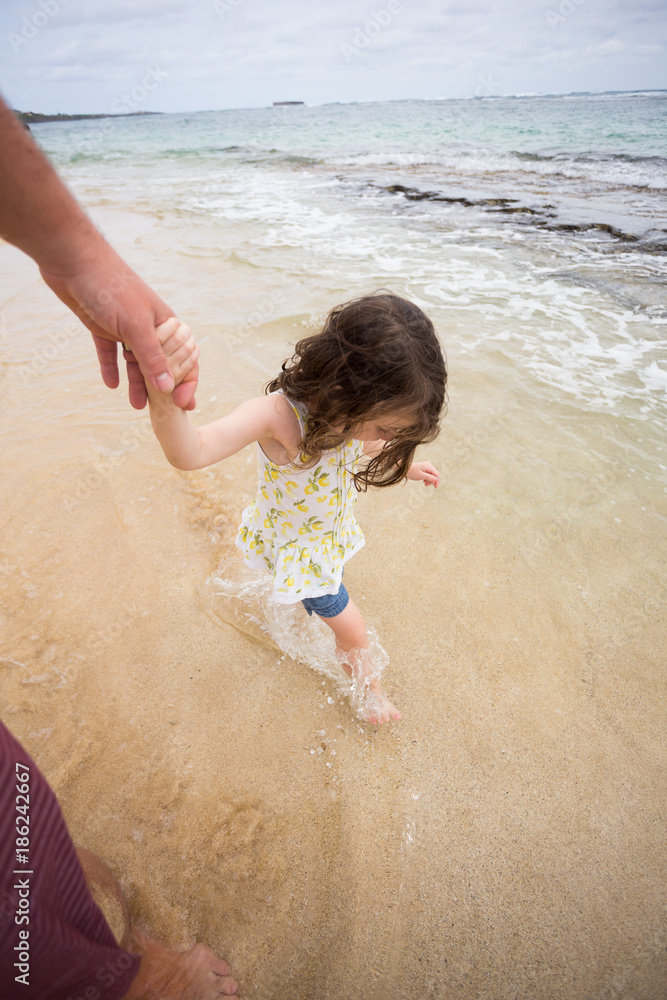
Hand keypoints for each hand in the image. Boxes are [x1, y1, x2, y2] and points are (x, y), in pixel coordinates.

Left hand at [39, 252, 198, 410]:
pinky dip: (110, 368)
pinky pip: (109, 353)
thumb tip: (167, 387)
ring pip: (134, 361)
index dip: (187, 381)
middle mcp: (148, 326)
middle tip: (163, 411)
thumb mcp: (136, 326)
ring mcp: (124, 327)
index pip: (184, 357)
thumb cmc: (112, 287)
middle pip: (160, 362)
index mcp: (164, 323)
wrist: (74, 261)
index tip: (184, 403)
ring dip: (136, 383)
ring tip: (137, 406)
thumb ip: (152, 358)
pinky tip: (111, 385)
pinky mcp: (102, 326)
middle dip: (162, 387)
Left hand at [407, 461, 439, 486]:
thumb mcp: (420, 475)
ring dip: (429, 481)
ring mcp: (427, 467)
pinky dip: (428, 479)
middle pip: (435, 475)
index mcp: (428, 466)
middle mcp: (429, 466)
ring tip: (424, 483)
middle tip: (426, 484)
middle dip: (432, 481)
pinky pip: (429, 475)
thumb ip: (429, 477)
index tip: (436, 487)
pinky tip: (424, 481)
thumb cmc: (412, 472)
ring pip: (432, 476)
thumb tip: (436, 480)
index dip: (437, 480)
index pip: (436, 474)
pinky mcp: (425, 470)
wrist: (405, 470)